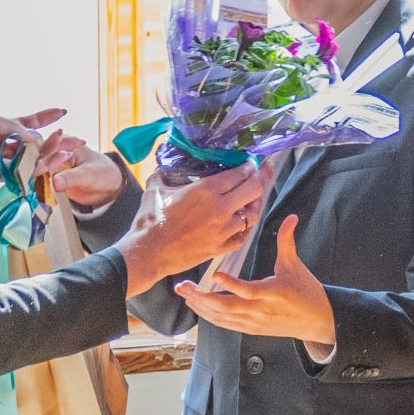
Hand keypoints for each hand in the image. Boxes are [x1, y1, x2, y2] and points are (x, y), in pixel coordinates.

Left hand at [0, 106, 62, 186]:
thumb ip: (15, 127)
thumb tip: (36, 138)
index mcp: (2, 127)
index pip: (28, 122)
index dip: (45, 117)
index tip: (62, 111)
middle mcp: (6, 143)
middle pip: (38, 143)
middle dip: (57, 140)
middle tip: (79, 139)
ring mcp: (7, 160)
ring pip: (35, 158)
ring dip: (53, 153)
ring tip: (70, 148)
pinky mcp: (4, 175)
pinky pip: (25, 172)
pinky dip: (40, 167)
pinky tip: (54, 160)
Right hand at [38, 131, 129, 210]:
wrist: (106, 187)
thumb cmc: (101, 173)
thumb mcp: (89, 174)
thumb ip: (72, 177)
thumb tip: (55, 182)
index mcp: (64, 144)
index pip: (49, 150)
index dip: (42, 159)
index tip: (38, 170)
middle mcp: (54, 153)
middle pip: (38, 160)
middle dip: (34, 169)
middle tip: (31, 179)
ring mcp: (50, 167)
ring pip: (36, 172)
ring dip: (32, 179)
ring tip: (29, 188)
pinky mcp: (49, 180)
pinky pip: (39, 183)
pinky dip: (35, 188)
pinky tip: (30, 195)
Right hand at [117, 164, 266, 297]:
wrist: (148, 253)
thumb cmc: (150, 220)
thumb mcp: (156, 188)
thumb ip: (165, 172)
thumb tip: (166, 163)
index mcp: (207, 191)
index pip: (240, 173)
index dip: (250, 165)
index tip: (252, 162)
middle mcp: (220, 209)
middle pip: (254, 190)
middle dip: (263, 176)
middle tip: (265, 170)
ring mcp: (223, 231)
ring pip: (253, 214)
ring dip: (256, 203)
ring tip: (255, 196)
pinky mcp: (221, 248)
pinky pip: (243, 236)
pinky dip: (245, 227)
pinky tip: (243, 221)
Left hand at [175, 217, 336, 356]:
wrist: (316, 320)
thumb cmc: (306, 291)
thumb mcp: (295, 265)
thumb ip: (287, 241)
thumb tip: (292, 216)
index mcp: (274, 293)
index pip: (249, 291)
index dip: (232, 284)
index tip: (215, 274)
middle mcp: (261, 310)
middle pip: (226, 307)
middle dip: (202, 297)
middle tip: (183, 285)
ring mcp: (254, 322)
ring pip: (222, 317)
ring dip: (200, 306)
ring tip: (184, 293)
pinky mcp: (251, 329)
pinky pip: (225, 324)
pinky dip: (209, 315)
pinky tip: (197, 305)